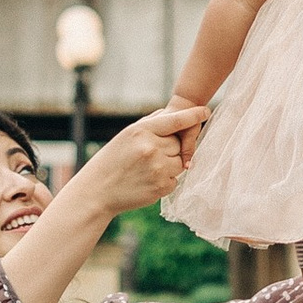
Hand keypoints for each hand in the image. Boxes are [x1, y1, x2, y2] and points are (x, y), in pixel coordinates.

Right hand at [75, 104, 206, 217]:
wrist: (97, 191)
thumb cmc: (111, 161)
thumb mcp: (126, 136)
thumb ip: (150, 124)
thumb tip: (172, 114)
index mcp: (141, 131)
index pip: (175, 121)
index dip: (193, 115)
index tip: (206, 111)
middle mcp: (151, 148)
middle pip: (179, 144)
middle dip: (170, 149)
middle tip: (149, 156)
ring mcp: (157, 168)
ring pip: (180, 162)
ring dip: (170, 165)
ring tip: (148, 169)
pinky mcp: (161, 187)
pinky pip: (175, 180)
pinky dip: (165, 180)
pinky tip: (147, 181)